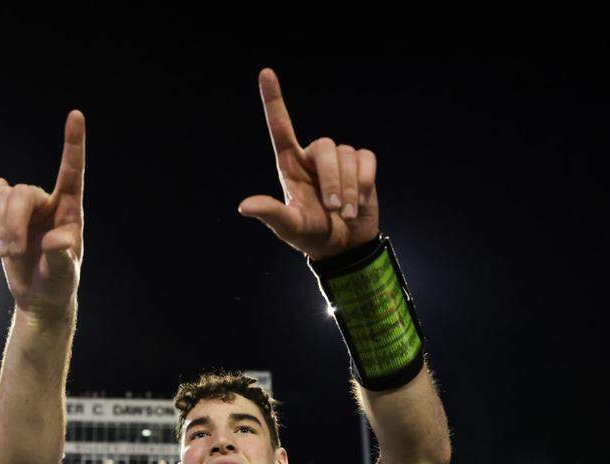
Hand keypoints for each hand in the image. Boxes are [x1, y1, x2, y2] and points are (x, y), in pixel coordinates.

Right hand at [0, 110, 85, 317]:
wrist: (39, 295)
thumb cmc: (59, 283)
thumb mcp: (65, 275)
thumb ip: (63, 258)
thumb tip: (56, 240)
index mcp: (71, 210)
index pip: (73, 171)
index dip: (74, 144)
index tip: (75, 115)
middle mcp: (50, 202)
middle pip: (24, 192)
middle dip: (12, 223)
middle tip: (11, 254)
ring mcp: (28, 206)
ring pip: (5, 195)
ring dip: (1, 227)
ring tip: (7, 253)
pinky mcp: (7, 213)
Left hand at [238, 69, 378, 260]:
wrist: (344, 246)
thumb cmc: (311, 235)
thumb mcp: (289, 227)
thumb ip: (270, 214)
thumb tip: (244, 207)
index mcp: (290, 165)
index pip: (280, 126)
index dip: (273, 100)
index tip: (265, 72)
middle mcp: (312, 157)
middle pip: (325, 147)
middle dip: (332, 181)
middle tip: (334, 211)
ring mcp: (338, 159)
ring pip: (347, 155)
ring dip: (348, 189)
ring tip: (344, 213)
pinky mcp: (361, 164)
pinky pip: (366, 159)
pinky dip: (364, 182)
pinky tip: (359, 202)